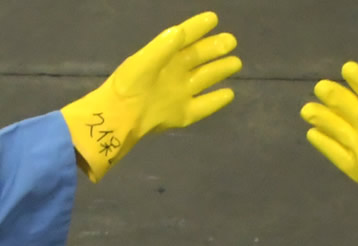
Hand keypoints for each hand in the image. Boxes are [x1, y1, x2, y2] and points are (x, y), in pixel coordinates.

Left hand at [61, 12, 240, 181]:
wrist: (121, 116)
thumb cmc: (129, 85)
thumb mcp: (143, 61)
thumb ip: (163, 46)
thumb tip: (181, 32)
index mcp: (165, 56)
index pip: (184, 37)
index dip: (197, 27)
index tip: (213, 18)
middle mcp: (175, 72)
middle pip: (199, 57)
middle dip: (215, 48)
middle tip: (231, 40)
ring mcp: (181, 93)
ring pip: (205, 78)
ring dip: (220, 70)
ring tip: (236, 62)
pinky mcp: (183, 114)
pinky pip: (204, 105)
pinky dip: (217, 100)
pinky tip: (230, 93)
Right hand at [301, 61, 357, 245]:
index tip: (347, 68)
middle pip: (349, 109)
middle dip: (334, 98)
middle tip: (320, 87)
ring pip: (338, 129)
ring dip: (323, 119)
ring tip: (307, 109)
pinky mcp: (353, 166)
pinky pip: (336, 153)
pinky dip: (324, 144)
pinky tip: (312, 134)